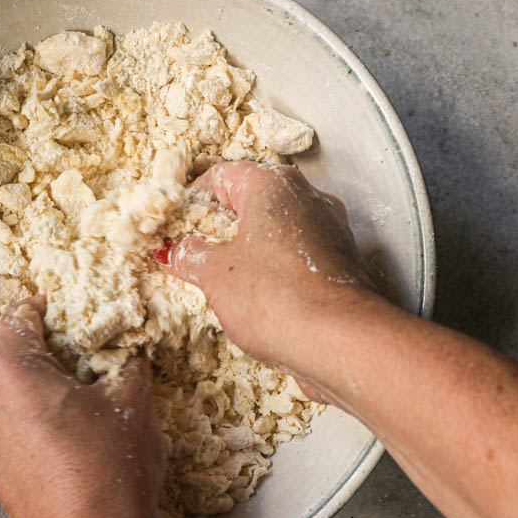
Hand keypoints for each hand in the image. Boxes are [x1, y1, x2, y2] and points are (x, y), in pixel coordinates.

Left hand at [0, 297, 166, 517]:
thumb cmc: (108, 472)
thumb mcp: (131, 401)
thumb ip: (126, 363)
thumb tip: (127, 354)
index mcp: (5, 369)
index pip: (21, 317)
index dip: (50, 308)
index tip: (71, 310)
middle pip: (13, 357)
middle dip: (52, 354)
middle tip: (93, 357)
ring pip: (12, 397)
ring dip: (45, 392)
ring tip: (91, 401)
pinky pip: (13, 430)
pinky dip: (38, 424)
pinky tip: (76, 436)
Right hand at [163, 160, 377, 388]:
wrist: (340, 341)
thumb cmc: (276, 296)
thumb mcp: (215, 275)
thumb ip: (191, 255)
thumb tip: (177, 249)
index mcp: (273, 184)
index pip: (222, 176)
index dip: (193, 200)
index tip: (176, 224)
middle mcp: (308, 197)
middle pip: (253, 201)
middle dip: (220, 225)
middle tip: (193, 250)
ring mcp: (330, 229)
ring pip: (278, 229)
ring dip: (248, 248)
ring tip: (222, 278)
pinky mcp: (341, 263)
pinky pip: (297, 256)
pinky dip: (274, 268)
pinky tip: (258, 296)